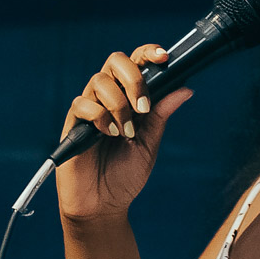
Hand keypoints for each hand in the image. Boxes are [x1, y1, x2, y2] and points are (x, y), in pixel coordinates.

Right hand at [55, 45, 192, 221]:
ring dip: (119, 104)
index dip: (148, 53)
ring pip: (99, 81)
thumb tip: (185, 88)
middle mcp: (108, 97)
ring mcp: (90, 108)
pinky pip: (83, 104)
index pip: (136, 62)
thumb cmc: (126, 175)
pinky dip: (100, 117)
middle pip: (115, 61)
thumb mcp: (150, 143)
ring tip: (126, 132)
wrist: (103, 205)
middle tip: (144, 106)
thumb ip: (161, 115)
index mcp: (129, 97)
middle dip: (133, 77)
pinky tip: (109, 135)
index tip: (164, 58)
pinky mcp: (73, 123)